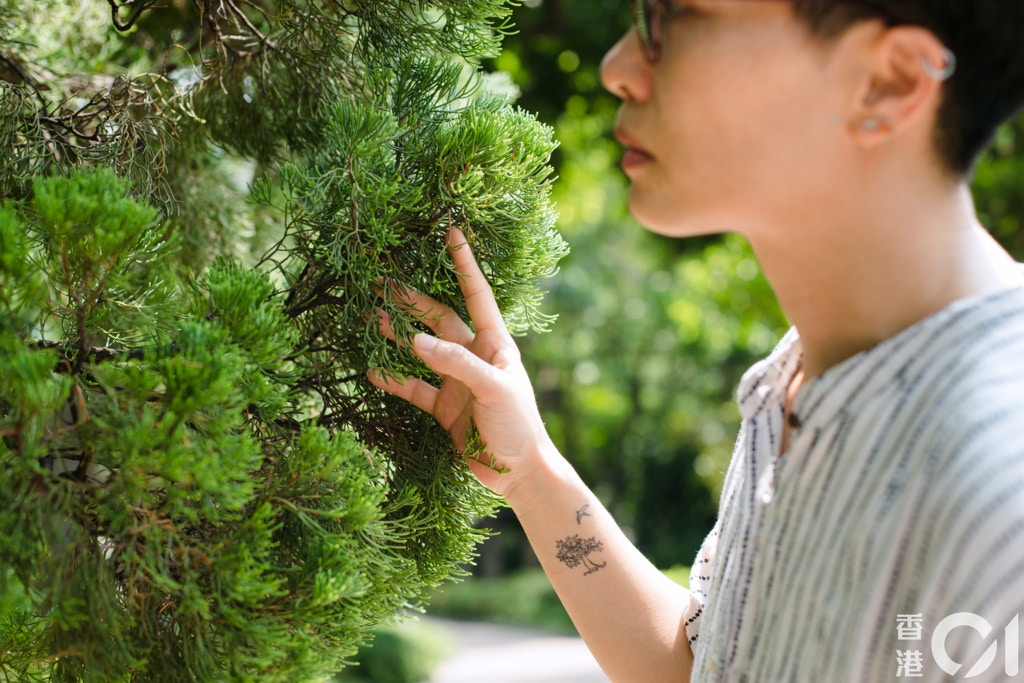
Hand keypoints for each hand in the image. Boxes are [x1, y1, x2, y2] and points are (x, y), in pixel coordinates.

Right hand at [368, 228, 554, 495]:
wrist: (520, 473)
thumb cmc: (519, 425)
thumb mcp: (493, 388)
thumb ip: (455, 363)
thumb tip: (414, 341)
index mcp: (495, 344)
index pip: (476, 295)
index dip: (464, 264)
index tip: (452, 233)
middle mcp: (475, 356)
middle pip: (439, 319)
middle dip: (412, 301)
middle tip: (382, 283)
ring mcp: (457, 382)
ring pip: (422, 351)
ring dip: (398, 336)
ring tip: (371, 318)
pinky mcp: (444, 408)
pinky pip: (414, 388)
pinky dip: (394, 380)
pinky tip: (373, 371)